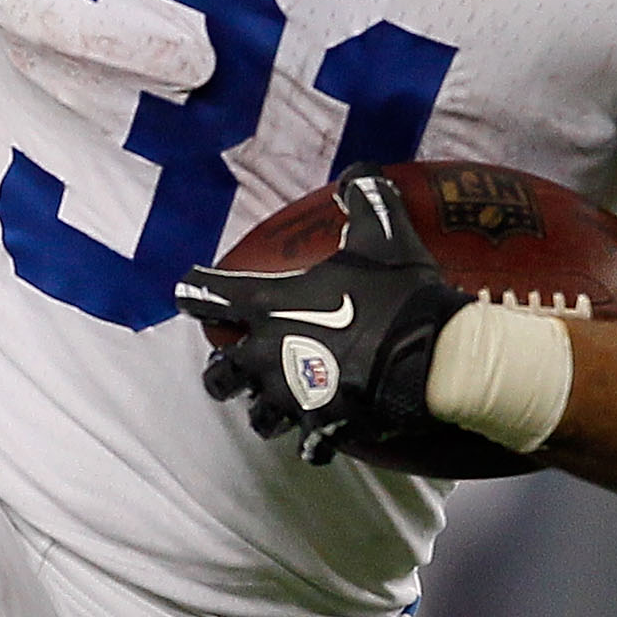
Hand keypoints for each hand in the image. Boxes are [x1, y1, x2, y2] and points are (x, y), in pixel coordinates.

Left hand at [173, 167, 466, 463]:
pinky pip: (307, 445)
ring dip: (262, 409)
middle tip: (233, 363)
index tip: (186, 291)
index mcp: (268, 306)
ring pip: (256, 417)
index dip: (194, 291)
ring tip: (274, 404)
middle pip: (219, 374)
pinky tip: (321, 437)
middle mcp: (267, 356)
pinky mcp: (323, 427)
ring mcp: (292, 398)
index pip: (208, 295)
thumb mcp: (382, 232)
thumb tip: (358, 171)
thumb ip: (365, 196)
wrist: (430, 357)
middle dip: (222, 370)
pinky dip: (312, 441)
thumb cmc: (396, 293)